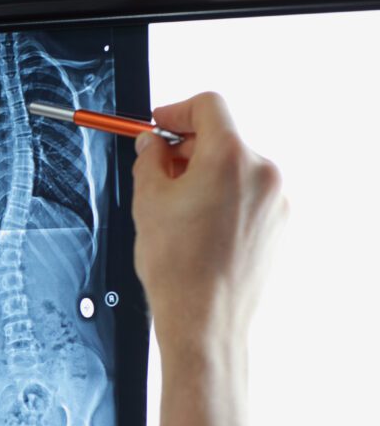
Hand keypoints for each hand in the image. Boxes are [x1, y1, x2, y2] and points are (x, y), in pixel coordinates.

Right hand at [132, 92, 286, 349]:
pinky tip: (198, 226)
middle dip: (188, 149)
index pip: (208, 106)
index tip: (158, 125)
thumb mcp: (147, 201)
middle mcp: (262, 173)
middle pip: (222, 137)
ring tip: (177, 208)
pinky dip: (223, 198)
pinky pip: (248, 195)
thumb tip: (152, 144)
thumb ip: (149, 159)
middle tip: (158, 171)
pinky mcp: (278, 224)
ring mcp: (275, 200)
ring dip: (206, 175)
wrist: (203, 319)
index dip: (176, 111)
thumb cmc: (177, 267)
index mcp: (230, 158)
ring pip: (235, 168)